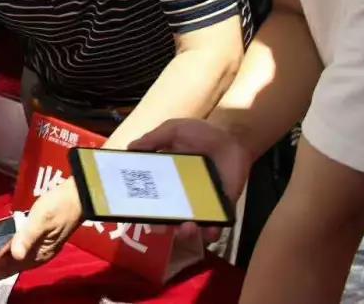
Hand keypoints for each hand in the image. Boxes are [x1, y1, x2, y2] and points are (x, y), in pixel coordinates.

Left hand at [8, 178, 83, 271]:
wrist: (79, 194)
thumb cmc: (60, 205)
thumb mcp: (41, 219)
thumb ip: (27, 236)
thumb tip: (15, 254)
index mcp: (40, 254)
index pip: (12, 267)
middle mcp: (40, 255)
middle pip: (12, 263)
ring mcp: (41, 247)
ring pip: (15, 255)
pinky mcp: (41, 238)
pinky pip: (20, 246)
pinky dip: (8, 245)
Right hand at [129, 118, 252, 241]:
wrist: (234, 138)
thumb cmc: (202, 134)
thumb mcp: (174, 130)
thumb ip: (154, 138)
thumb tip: (129, 149)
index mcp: (164, 178)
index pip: (147, 196)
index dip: (139, 206)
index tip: (132, 212)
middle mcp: (178, 195)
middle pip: (164, 217)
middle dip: (160, 227)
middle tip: (160, 227)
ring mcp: (199, 204)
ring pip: (187, 227)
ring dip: (184, 233)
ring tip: (187, 227)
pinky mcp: (219, 209)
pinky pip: (214, 227)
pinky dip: (211, 233)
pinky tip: (209, 230)